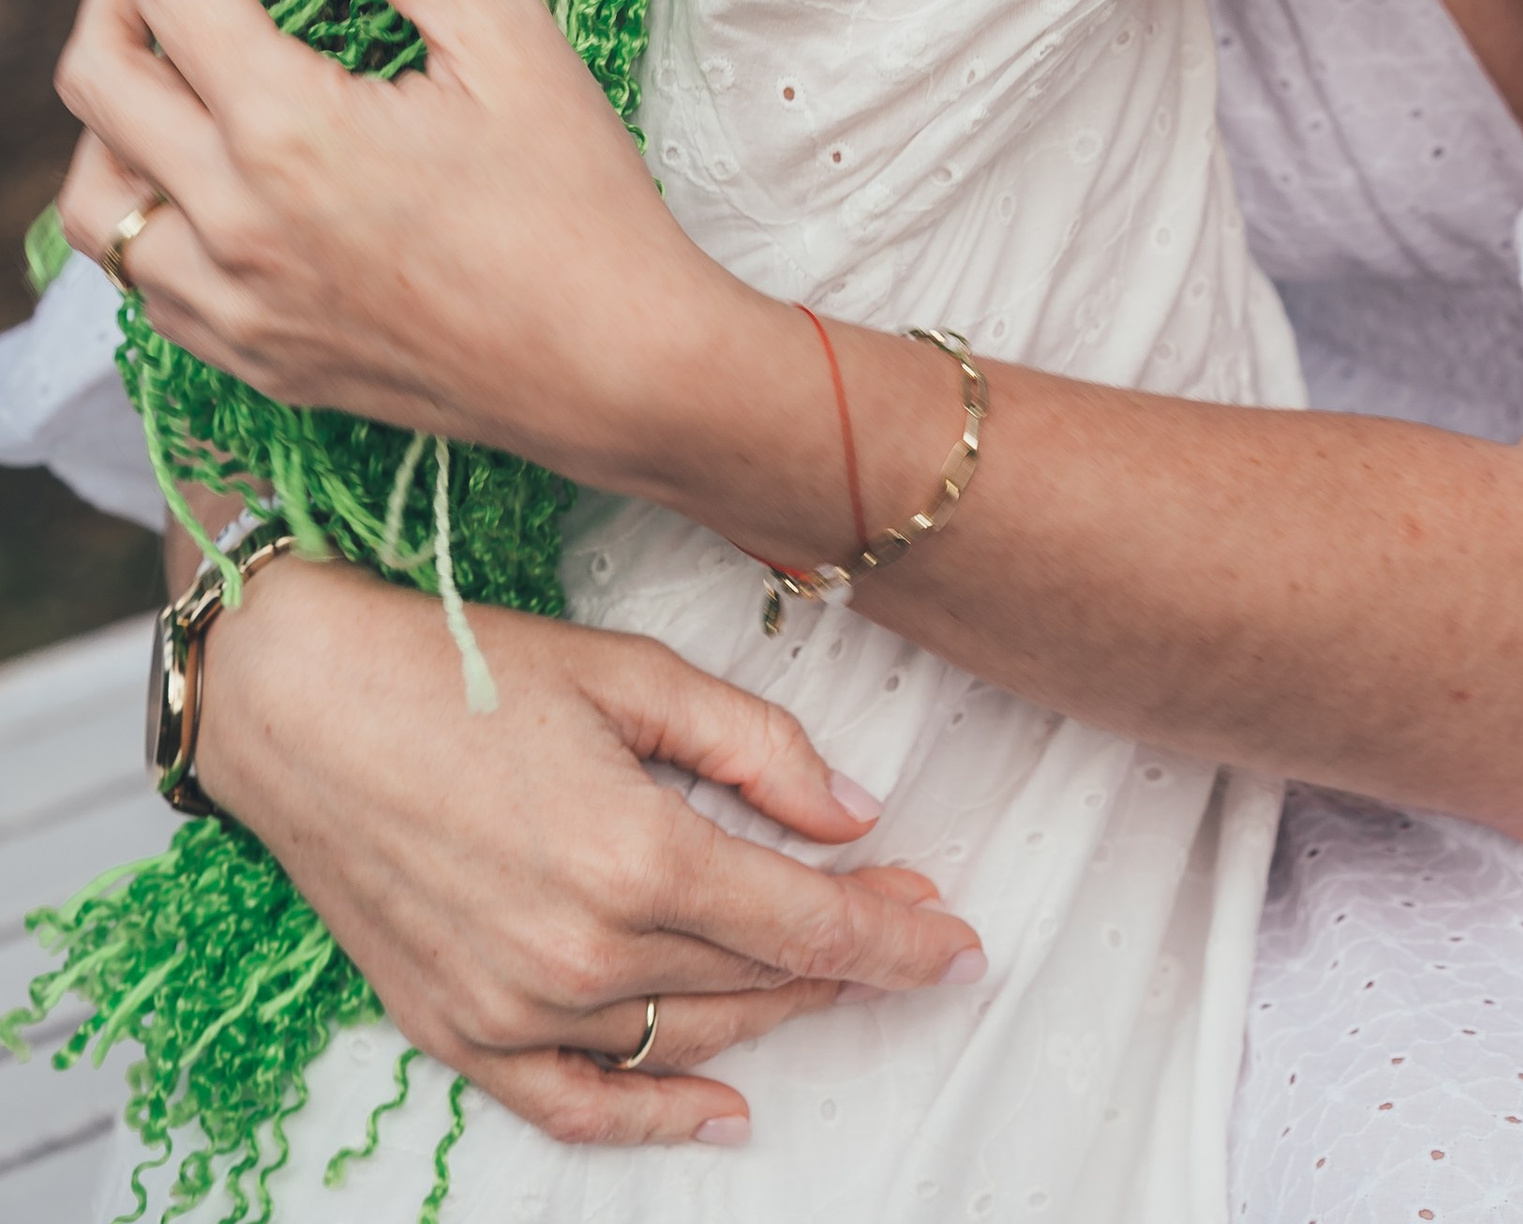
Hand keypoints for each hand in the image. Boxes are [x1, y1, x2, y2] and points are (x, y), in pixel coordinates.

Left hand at [55, 0, 720, 476]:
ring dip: (114, 110)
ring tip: (179, 66)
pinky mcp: (252, 359)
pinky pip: (137, 280)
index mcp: (291, 130)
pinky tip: (207, 172)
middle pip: (96, 79)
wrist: (612, 364)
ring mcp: (233, 304)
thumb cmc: (575, 194)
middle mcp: (234, 223)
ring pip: (92, 196)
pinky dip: (144, 208)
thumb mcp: (504, 36)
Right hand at [194, 556, 982, 1145]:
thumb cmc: (461, 670)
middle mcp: (582, 954)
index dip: (894, 934)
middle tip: (908, 918)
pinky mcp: (459, 1031)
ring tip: (834, 976)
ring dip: (776, 1015)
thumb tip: (854, 811)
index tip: (956, 937)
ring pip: (691, 1038)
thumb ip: (756, 747)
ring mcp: (516, 1007)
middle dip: (850, 954)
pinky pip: (580, 1104)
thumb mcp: (632, 676)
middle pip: (760, 980)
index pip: (809, 923)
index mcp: (636, 856)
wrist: (300, 705)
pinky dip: (658, 1118)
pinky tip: (724, 1113)